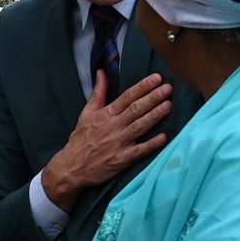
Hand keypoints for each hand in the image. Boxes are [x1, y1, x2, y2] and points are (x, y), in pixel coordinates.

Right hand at [39, 74, 171, 209]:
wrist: (71, 168)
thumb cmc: (81, 140)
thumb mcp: (86, 114)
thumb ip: (98, 93)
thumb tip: (102, 72)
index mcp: (105, 115)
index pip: (126, 97)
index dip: (142, 87)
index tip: (156, 78)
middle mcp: (112, 127)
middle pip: (135, 110)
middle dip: (152, 98)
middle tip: (168, 88)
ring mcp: (117, 144)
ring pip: (139, 127)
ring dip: (154, 116)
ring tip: (168, 105)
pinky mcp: (121, 160)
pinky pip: (138, 151)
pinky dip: (150, 144)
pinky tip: (163, 137)